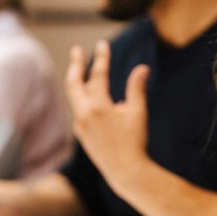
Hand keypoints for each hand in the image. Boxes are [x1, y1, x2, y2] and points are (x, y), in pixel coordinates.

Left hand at [64, 41, 150, 181]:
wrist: (125, 172)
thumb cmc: (135, 142)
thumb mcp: (138, 113)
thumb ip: (136, 89)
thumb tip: (142, 68)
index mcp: (98, 107)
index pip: (98, 75)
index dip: (102, 58)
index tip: (103, 44)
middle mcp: (84, 114)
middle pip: (74, 83)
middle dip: (76, 64)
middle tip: (77, 49)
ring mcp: (80, 125)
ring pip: (76, 97)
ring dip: (80, 81)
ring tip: (84, 69)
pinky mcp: (81, 134)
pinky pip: (80, 109)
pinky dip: (85, 98)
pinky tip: (93, 97)